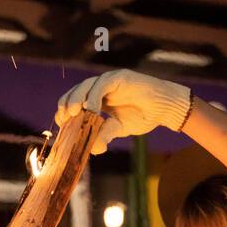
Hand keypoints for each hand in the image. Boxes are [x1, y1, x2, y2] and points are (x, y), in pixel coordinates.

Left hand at [54, 69, 191, 153]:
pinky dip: (94, 96)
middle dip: (66, 104)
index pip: (75, 103)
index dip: (65, 112)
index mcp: (97, 99)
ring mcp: (109, 81)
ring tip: (72, 113)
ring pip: (86, 86)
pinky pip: (102, 85)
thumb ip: (105, 135)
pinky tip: (91, 109)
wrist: (164, 108)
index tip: (61, 124)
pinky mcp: (119, 77)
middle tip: (63, 118)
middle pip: (76, 92)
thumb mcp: (119, 128)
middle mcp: (101, 88)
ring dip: (76, 98)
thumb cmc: (143, 116)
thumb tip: (94, 149)